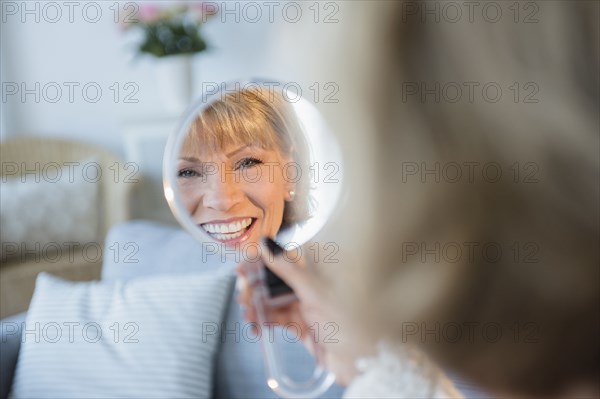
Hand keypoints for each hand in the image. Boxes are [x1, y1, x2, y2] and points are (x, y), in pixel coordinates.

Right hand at [236, 239, 359, 385]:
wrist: (361, 362)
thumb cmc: (349, 323)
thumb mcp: (314, 291)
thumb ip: (288, 268)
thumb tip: (266, 244)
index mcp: (319, 269)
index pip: (285, 256)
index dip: (262, 258)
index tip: (244, 264)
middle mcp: (311, 284)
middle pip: (275, 278)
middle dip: (255, 285)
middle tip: (242, 293)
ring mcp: (305, 305)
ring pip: (273, 299)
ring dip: (257, 305)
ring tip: (247, 313)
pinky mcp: (301, 325)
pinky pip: (276, 318)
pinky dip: (263, 320)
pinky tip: (255, 325)